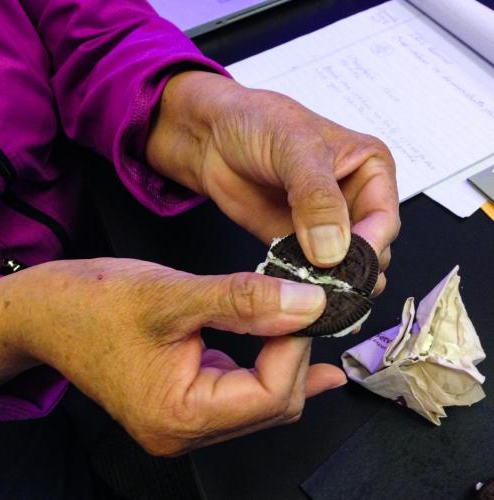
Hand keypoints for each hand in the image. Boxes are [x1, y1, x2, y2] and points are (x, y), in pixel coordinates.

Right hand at [0, 258, 344, 454]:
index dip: (295, 347)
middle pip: (273, 403)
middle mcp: (183, 431)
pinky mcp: (186, 400)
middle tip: (302, 305)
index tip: (304, 305)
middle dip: (294, 352)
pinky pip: (245, 391)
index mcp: (177, 415)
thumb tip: (306, 306)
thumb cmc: (92, 305)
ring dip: (284, 356)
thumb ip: (243, 301)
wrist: (49, 311)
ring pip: (263, 399)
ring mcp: (185, 419)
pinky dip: (271, 364)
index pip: (269, 395)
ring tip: (297, 318)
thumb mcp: (173, 295)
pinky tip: (291, 345)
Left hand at [147, 71, 399, 294]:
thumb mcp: (295, 149)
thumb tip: (333, 249)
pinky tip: (290, 288)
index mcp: (370, 170)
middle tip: (328, 285)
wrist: (215, 136)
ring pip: (342, 267)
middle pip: (369, 250)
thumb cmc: (259, 124)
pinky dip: (302, 283)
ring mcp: (325, 226)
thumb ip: (317, 197)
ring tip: (309, 290)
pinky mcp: (296, 242)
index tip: (346, 266)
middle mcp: (353, 200)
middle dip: (352, 271)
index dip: (369, 246)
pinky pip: (308, 271)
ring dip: (329, 282)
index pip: (384, 220)